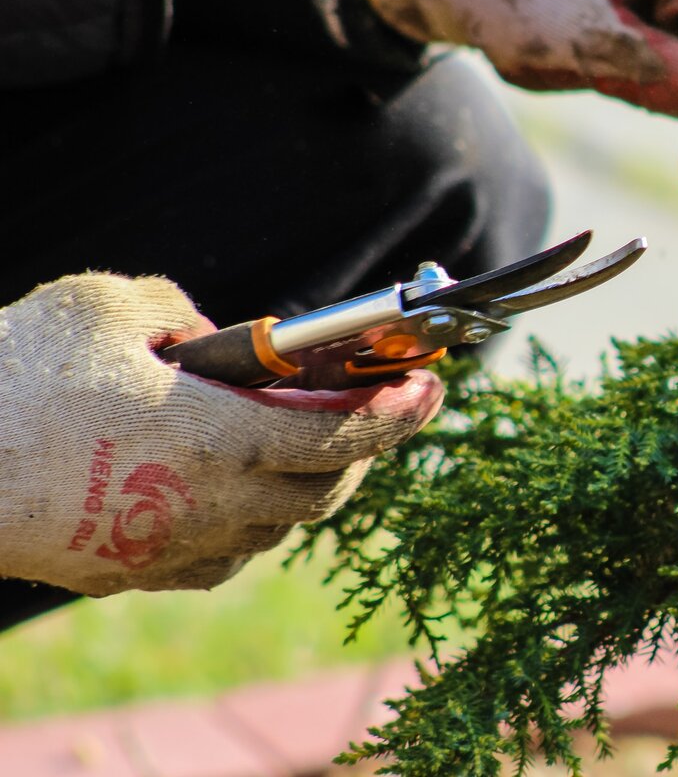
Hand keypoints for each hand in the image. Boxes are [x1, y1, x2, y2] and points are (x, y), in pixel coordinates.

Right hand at [0, 275, 442, 595]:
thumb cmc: (17, 376)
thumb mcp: (111, 306)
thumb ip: (186, 313)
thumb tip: (220, 337)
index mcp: (221, 439)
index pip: (344, 436)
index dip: (399, 414)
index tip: (434, 388)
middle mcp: (211, 506)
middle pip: (325, 490)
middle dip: (363, 450)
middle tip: (375, 410)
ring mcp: (171, 549)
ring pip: (276, 529)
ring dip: (305, 487)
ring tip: (308, 441)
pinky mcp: (130, 574)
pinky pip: (221, 554)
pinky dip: (249, 521)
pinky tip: (235, 488)